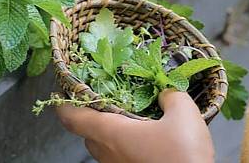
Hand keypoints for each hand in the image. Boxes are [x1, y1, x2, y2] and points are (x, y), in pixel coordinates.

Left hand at [56, 89, 214, 162]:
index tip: (64, 92)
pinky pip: (119, 159)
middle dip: (93, 116)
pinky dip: (125, 146)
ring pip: (104, 149)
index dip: (64, 104)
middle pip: (88, 133)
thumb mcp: (184, 114)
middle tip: (106, 99)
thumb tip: (166, 93)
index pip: (72, 119)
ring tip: (130, 118)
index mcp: (111, 133)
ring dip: (110, 133)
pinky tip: (147, 140)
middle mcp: (109, 154)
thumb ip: (171, 96)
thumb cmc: (183, 155)